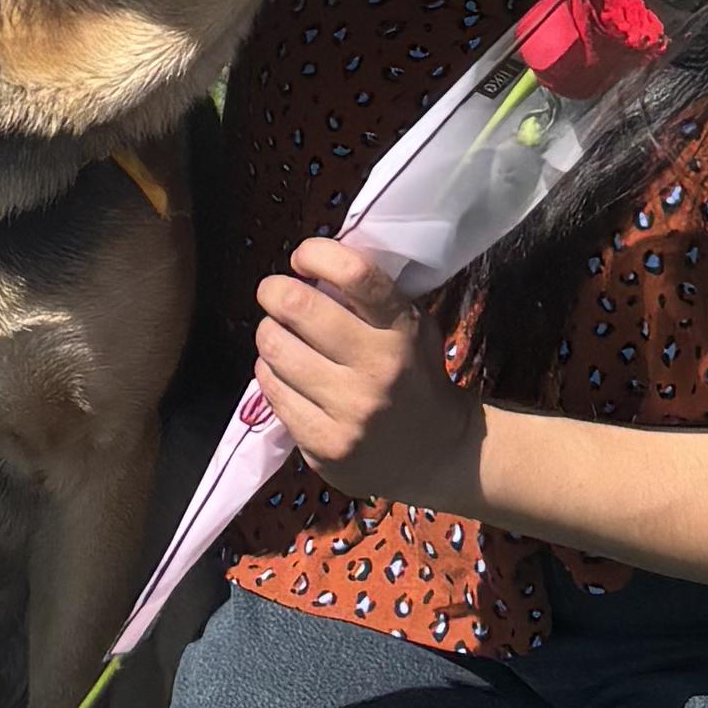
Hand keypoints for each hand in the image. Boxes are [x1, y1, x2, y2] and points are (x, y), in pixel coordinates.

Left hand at [253, 241, 480, 510]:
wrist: (437, 454)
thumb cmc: (415, 376)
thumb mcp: (412, 327)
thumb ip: (373, 297)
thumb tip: (312, 264)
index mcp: (402, 330)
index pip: (354, 273)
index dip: (316, 254)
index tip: (303, 258)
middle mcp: (378, 369)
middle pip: (297, 306)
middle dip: (275, 291)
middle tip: (275, 293)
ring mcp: (349, 411)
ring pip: (273, 348)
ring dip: (269, 334)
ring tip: (281, 336)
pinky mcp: (324, 445)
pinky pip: (271, 391)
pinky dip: (270, 374)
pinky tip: (285, 374)